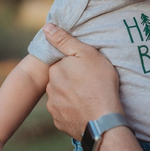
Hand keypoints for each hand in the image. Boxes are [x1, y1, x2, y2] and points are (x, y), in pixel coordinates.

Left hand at [43, 24, 121, 139]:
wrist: (103, 119)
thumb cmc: (99, 83)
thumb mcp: (86, 54)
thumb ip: (64, 40)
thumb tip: (46, 28)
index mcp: (55, 70)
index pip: (62, 64)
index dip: (75, 65)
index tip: (87, 69)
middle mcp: (50, 89)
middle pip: (60, 80)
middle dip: (71, 80)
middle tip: (90, 83)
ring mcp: (54, 107)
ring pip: (61, 97)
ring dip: (71, 97)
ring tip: (90, 98)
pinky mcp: (59, 122)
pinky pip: (65, 113)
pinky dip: (73, 111)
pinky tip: (86, 110)